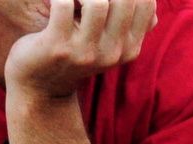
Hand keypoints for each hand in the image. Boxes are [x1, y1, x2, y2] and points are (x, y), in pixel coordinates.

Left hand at [5, 0, 157, 100]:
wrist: (42, 86)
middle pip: (124, 0)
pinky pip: (63, 4)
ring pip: (97, 2)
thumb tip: (150, 3)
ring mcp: (86, 52)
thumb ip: (129, 26)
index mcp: (130, 48)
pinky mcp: (58, 46)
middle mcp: (113, 52)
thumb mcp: (108, 44)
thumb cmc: (75, 54)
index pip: (146, 4)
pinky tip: (53, 1)